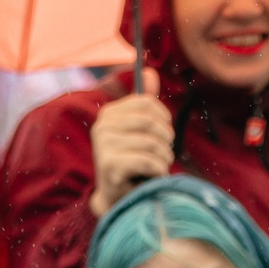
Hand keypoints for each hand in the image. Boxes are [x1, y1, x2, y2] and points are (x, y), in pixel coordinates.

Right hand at [90, 72, 174, 217]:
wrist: (117, 195)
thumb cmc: (132, 159)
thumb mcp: (137, 129)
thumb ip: (144, 102)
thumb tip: (149, 72)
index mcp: (109, 113)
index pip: (145, 102)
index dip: (163, 116)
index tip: (166, 130)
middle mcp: (102, 126)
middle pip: (150, 122)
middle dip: (166, 139)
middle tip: (166, 151)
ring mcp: (103, 146)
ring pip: (151, 143)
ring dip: (165, 157)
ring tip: (161, 165)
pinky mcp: (109, 165)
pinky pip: (147, 160)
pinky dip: (159, 169)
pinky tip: (156, 174)